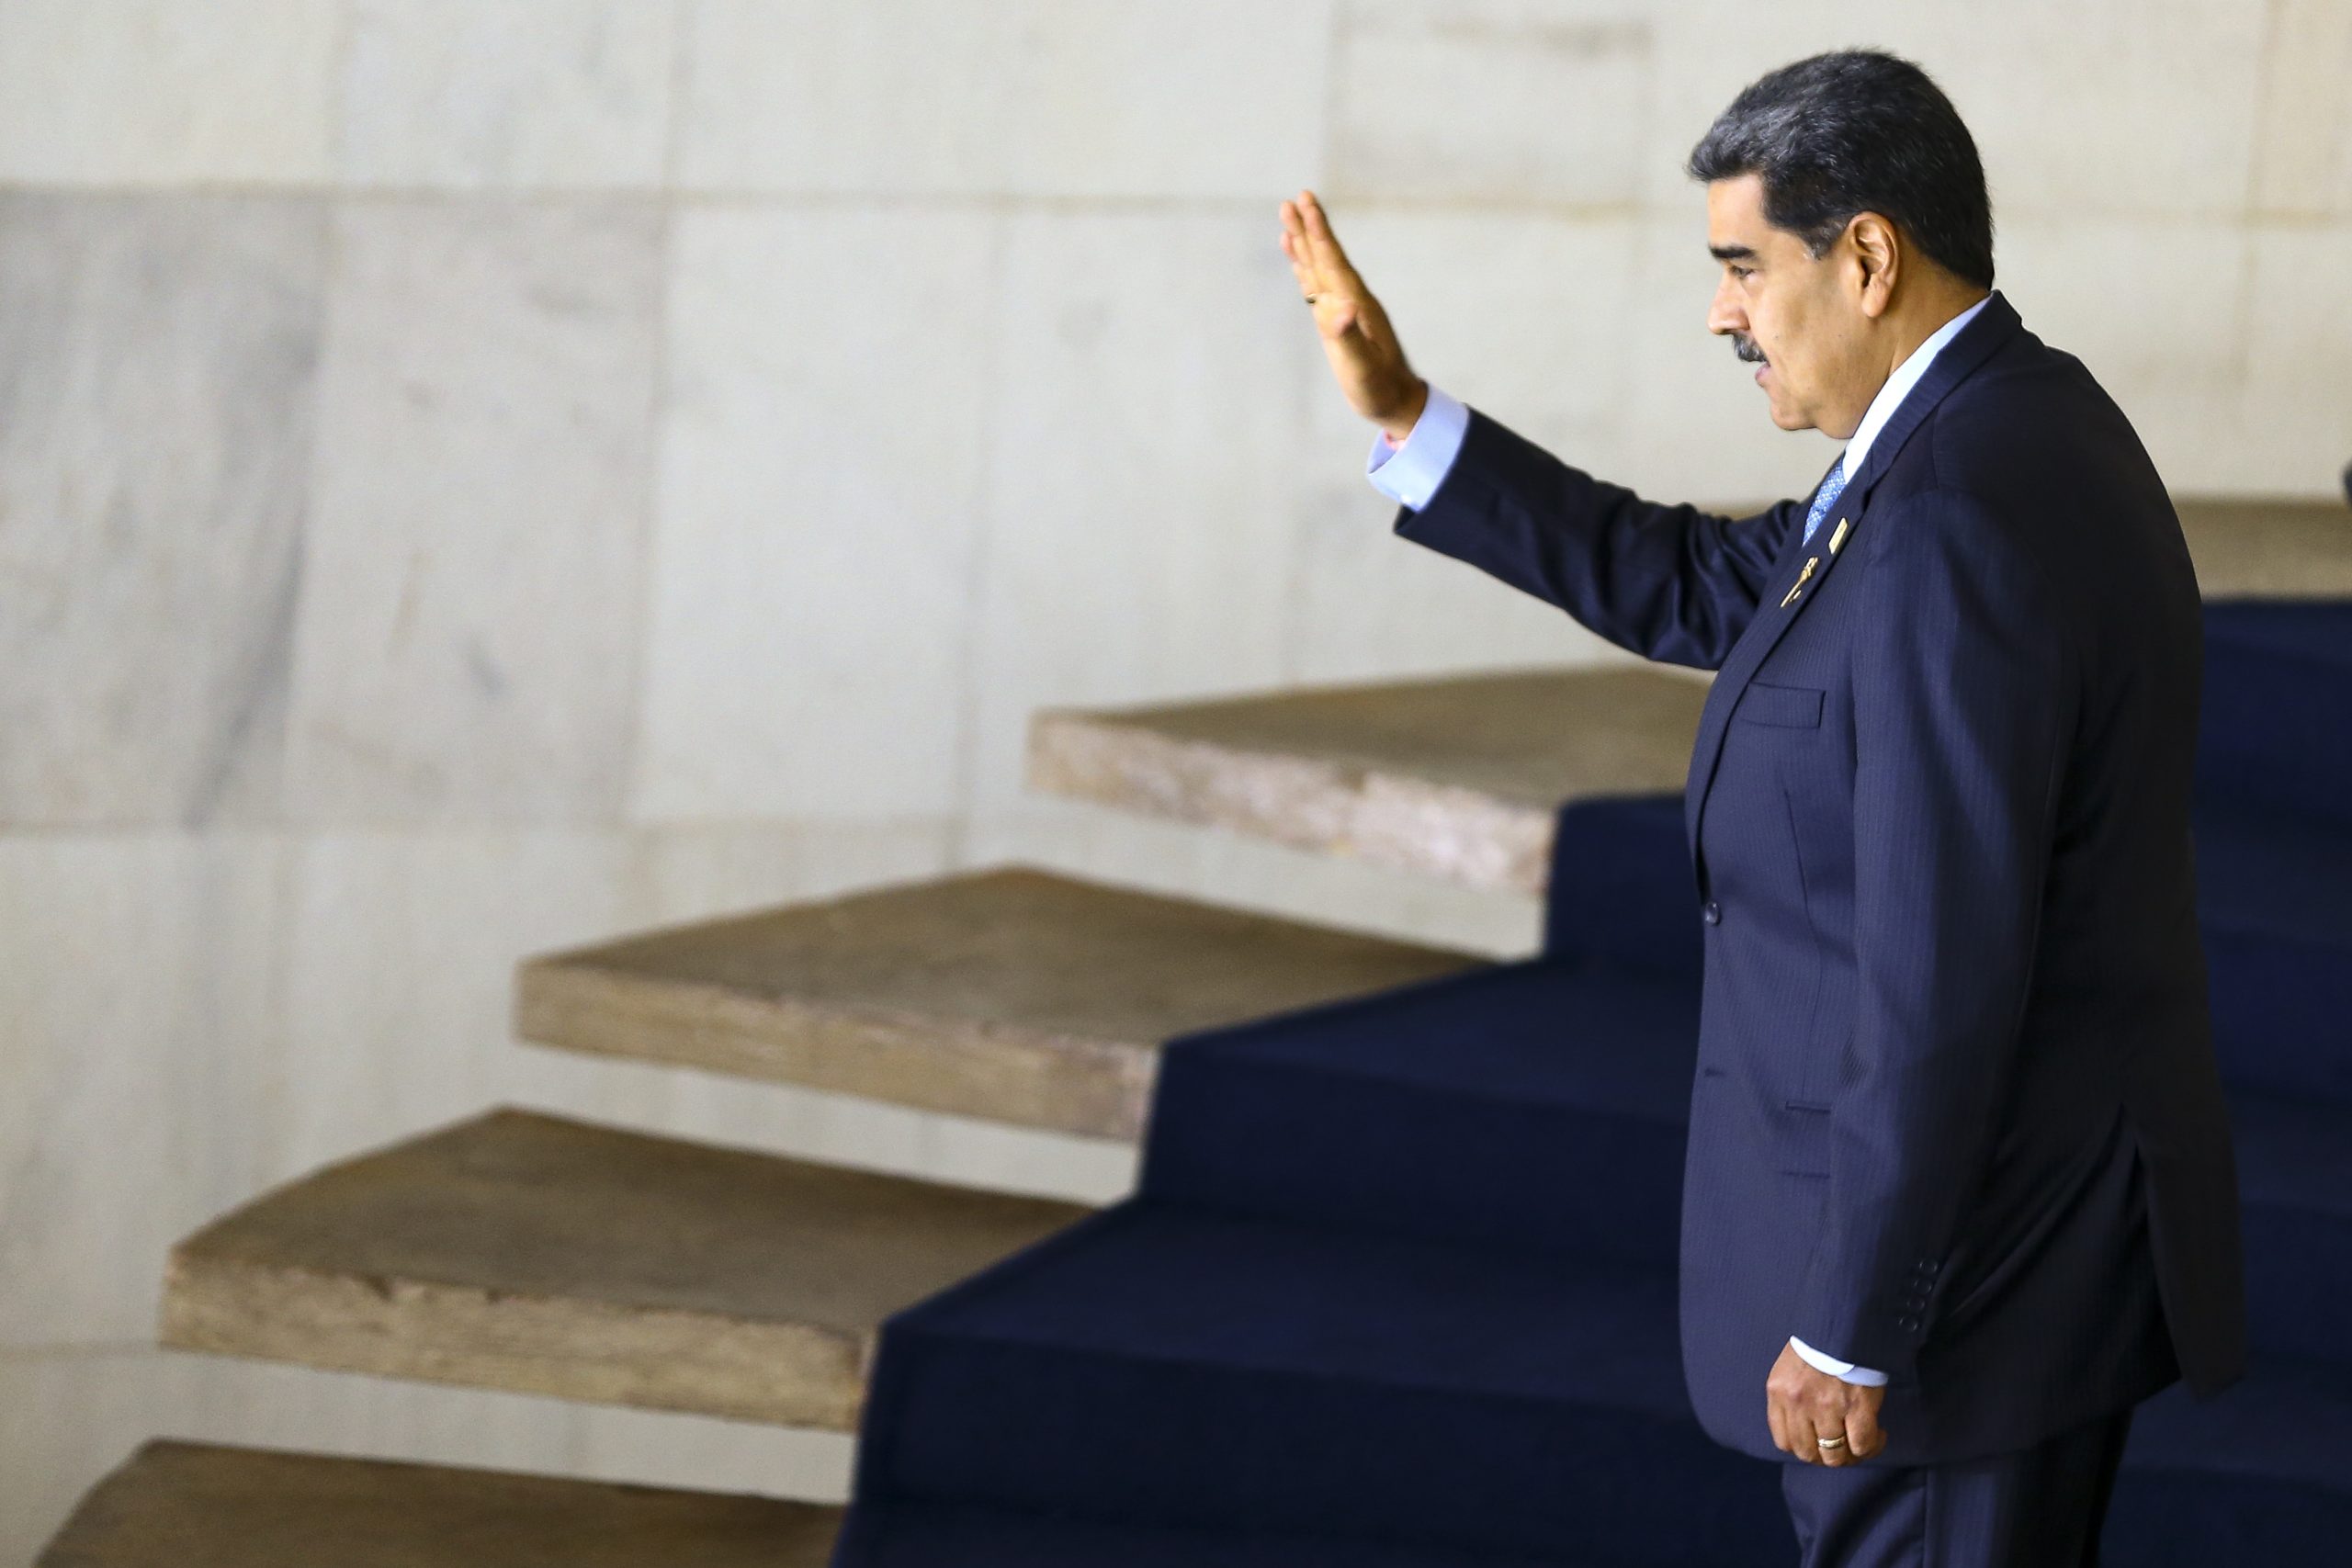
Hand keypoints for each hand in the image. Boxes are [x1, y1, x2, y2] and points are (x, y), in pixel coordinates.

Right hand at [1277, 188, 1427, 441]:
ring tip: (1288, 215)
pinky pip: (1315, 285)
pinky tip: (1295, 255)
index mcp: (1356, 304)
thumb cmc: (1379, 388)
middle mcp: (1349, 299)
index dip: (1319, 233)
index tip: (1307, 205)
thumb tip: (1342, 310)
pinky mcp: (1335, 319)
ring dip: (1304, 242)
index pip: (1333, 261)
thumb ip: (1351, 339)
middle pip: (1325, 256)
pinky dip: (1303, 267)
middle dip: (1310, 228)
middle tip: (1296, 198)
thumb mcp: (1363, 368)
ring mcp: (1342, 307)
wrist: (1394, 401)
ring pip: (1318, 266)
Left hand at [1767, 1340, 1887, 1466]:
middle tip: (1842, 1446)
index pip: (1783, 1441)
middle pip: (1808, 1454)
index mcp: (1778, 1392)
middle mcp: (1798, 1403)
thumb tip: (1805, 1429)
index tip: (1818, 1442)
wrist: (1847, 1322)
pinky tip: (1879, 1433)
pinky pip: (1862, 1446)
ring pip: (1835, 1456)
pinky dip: (1871, 1447)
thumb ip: (1791, 1397)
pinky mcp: (1856, 1408)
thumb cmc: (1821, 1343)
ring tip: (1861, 1442)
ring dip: (1850, 1456)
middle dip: (1826, 1457)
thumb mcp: (1791, 1367)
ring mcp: (1826, 1408)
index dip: (1803, 1448)